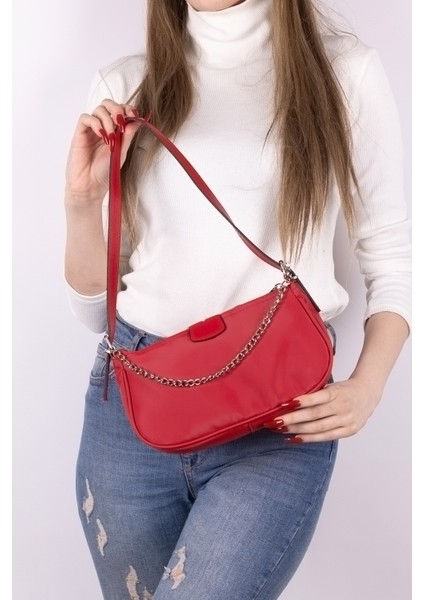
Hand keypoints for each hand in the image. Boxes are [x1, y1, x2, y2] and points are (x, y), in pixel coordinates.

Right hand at [65, 99, 142, 205]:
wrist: (91, 185)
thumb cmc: (105, 172)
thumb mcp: (121, 152)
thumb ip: (128, 136)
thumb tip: (138, 120)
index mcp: (115, 131)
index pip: (120, 110)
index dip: (127, 108)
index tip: (134, 114)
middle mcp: (103, 127)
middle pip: (108, 104)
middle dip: (116, 108)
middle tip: (121, 121)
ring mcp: (92, 129)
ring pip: (98, 109)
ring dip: (107, 119)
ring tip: (111, 137)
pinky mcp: (80, 133)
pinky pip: (86, 118)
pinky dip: (95, 123)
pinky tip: (102, 135)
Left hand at [264, 378, 380, 442]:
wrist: (368, 394)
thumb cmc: (344, 389)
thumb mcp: (332, 386)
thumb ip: (316, 393)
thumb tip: (290, 401)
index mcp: (337, 393)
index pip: (318, 398)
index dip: (302, 402)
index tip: (285, 404)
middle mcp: (343, 407)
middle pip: (315, 416)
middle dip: (293, 419)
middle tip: (275, 421)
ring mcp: (347, 420)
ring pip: (318, 428)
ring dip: (297, 430)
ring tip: (280, 430)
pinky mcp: (349, 431)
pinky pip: (326, 437)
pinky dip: (309, 439)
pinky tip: (294, 438)